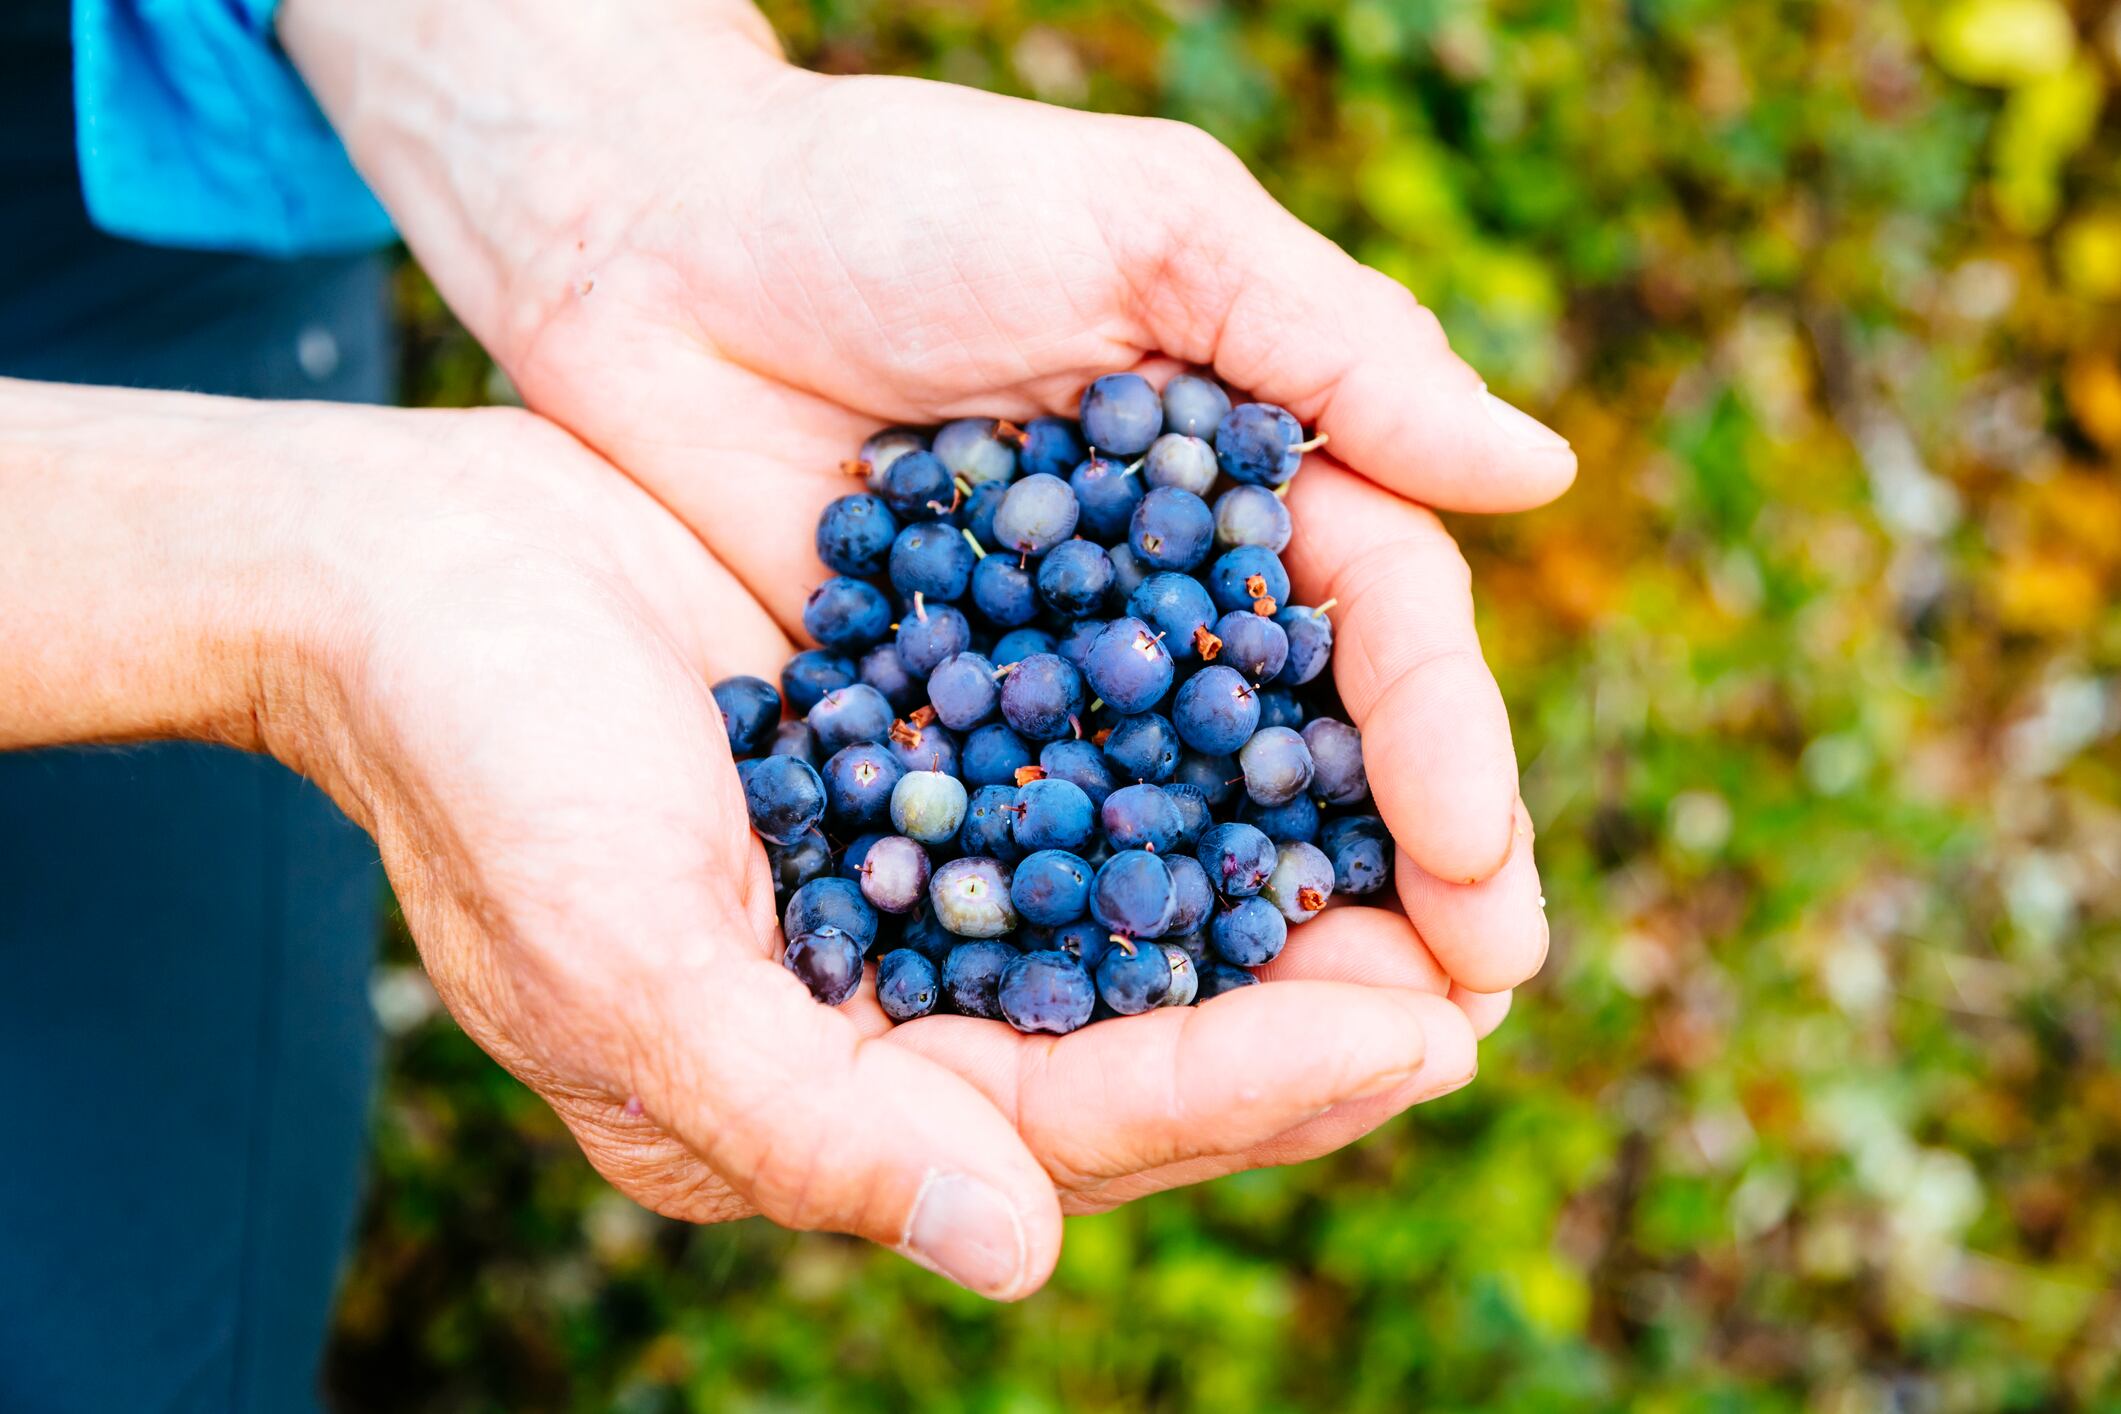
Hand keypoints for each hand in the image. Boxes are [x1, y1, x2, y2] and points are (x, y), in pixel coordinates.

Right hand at [73, 395, 1464, 1296]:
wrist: (415, 577)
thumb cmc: (482, 772)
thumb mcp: (617, 965)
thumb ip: (805, 1123)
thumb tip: (1011, 1258)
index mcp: (821, 1096)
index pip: (1072, 1122)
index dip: (1246, 1086)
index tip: (1414, 1032)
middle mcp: (889, 1013)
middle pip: (1141, 1053)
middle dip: (1311, 1026)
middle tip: (1482, 976)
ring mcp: (919, 890)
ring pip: (1145, 937)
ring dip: (1290, 917)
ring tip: (1450, 886)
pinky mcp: (931, 765)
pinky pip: (1100, 800)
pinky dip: (1211, 789)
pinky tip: (1319, 751)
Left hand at [283, 1, 1562, 999]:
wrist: (654, 238)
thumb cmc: (901, 196)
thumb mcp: (1139, 229)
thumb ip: (1330, 347)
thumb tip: (1541, 472)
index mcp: (1257, 476)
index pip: (1385, 631)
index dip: (1445, 759)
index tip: (1484, 892)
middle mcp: (1176, 598)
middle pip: (1313, 765)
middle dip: (1390, 896)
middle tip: (1449, 1029)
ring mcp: (1057, 679)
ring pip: (1186, 837)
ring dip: (1260, 959)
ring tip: (1328, 1077)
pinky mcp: (934, 736)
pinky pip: (1026, 855)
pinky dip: (1081, 943)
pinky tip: (1125, 1043)